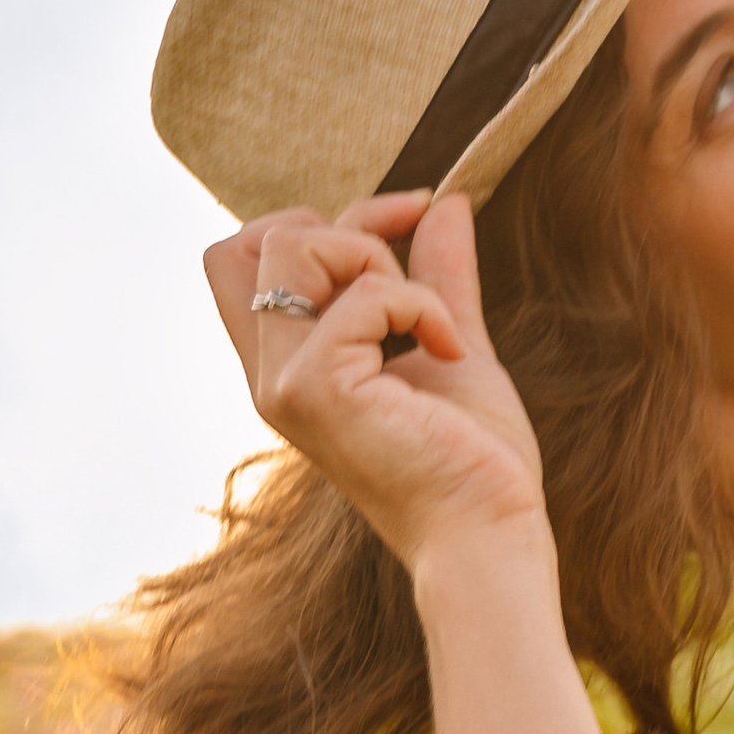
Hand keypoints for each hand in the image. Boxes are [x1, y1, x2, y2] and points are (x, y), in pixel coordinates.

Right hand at [203, 190, 551, 583]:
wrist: (490, 533)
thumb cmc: (475, 463)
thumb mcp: (450, 342)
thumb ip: (438, 276)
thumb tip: (443, 200)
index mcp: (287, 368)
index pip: (243, 259)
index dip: (318, 221)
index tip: (408, 221)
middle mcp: (270, 375)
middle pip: (252, 240)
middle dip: (345, 232)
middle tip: (416, 287)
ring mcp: (285, 381)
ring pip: (291, 246)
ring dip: (377, 262)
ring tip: (432, 328)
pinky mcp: (317, 387)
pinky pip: (364, 294)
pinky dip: (422, 305)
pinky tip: (450, 355)